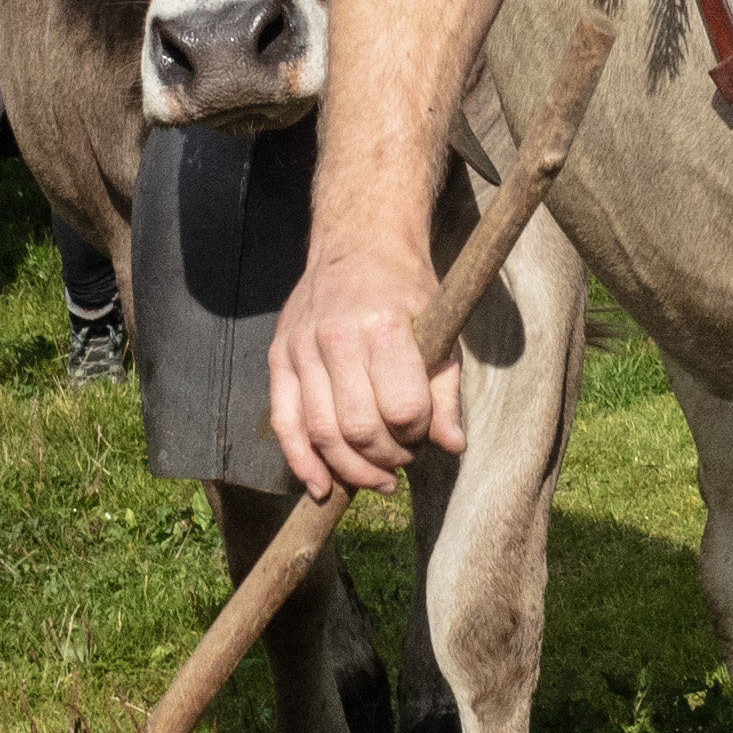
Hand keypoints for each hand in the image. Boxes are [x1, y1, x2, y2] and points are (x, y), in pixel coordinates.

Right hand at [264, 260, 452, 497]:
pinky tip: (321, 485)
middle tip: (402, 458)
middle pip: (359, 429)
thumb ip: (446, 393)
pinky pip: (284, 423)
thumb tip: (453, 446)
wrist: (358, 246)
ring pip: (321, 433)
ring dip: (352, 469)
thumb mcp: (441, 333)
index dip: (418, 434)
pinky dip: (301, 462)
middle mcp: (336, 339)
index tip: (424, 432)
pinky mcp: (279, 359)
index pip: (402, 409)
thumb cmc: (406, 292)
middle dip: (387, 457)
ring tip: (377, 477)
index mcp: (382, 328)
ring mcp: (301, 349)